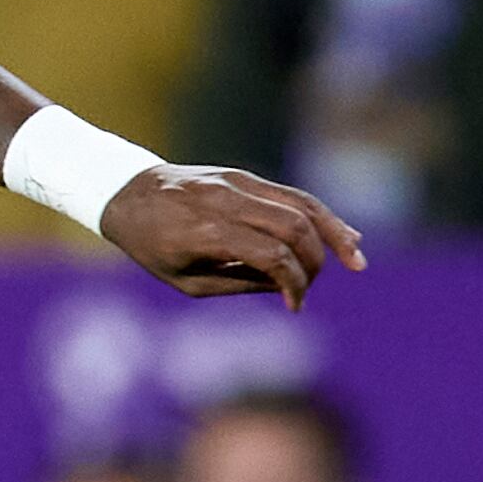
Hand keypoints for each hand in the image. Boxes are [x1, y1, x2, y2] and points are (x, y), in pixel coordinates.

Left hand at [103, 165, 364, 305]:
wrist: (125, 193)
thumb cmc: (151, 247)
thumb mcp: (184, 280)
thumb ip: (237, 284)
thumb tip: (286, 287)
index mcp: (205, 232)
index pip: (270, 255)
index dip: (292, 283)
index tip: (293, 306)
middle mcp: (225, 201)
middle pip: (294, 228)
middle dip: (314, 263)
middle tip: (308, 288)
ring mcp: (237, 183)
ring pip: (302, 204)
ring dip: (334, 233)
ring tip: (356, 261)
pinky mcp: (244, 176)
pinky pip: (291, 194)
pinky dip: (321, 215)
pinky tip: (343, 235)